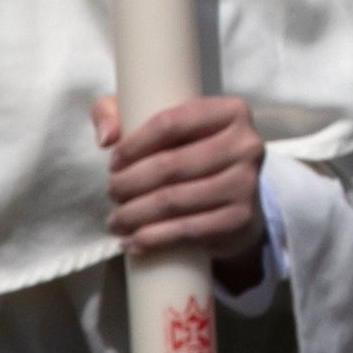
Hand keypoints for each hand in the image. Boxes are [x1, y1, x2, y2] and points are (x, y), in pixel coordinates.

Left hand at [92, 93, 266, 288]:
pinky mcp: (240, 219)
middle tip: (112, 193)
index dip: (134, 144)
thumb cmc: (192, 151)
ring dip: (135, 214)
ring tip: (116, 220)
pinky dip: (154, 238)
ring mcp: (246, 184)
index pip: (171, 123)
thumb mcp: (163, 121)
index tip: (114, 162)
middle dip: (129, 183)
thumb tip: (106, 137)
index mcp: (230, 111)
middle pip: (171, 165)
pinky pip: (188, 230)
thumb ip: (120, 112)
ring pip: (175, 200)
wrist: (237, 194)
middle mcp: (246, 145)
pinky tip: (134, 241)